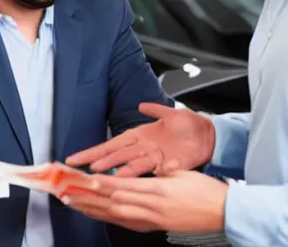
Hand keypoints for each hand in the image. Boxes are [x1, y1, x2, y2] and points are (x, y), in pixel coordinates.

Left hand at [55, 170, 227, 232]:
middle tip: (67, 193)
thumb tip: (148, 167)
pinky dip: (109, 218)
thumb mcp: (183, 171)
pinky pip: (126, 223)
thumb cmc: (205, 190)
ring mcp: (152, 220)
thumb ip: (162, 169)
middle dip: (88, 198)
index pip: (122, 186)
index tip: (82, 180)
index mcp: (158, 190)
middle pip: (112, 203)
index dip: (100, 184)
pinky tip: (98, 215)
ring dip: (93, 209)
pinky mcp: (154, 227)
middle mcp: (151, 207)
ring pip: (115, 215)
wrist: (222, 213)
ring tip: (74, 204)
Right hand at [66, 103, 214, 175]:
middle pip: (116, 155)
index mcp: (142, 134)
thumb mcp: (172, 113)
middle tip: (82, 169)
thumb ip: (156, 110)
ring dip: (115, 170)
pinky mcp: (165, 167)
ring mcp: (153, 158)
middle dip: (99, 161)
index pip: (115, 142)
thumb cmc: (190, 124)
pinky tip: (127, 182)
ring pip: (129, 166)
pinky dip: (140, 176)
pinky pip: (150, 172)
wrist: (209, 136)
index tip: (78, 157)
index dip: (96, 149)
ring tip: (100, 176)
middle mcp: (144, 148)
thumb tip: (141, 105)